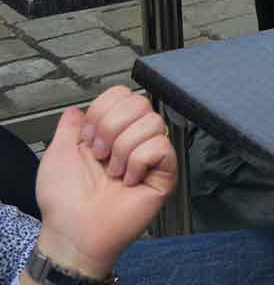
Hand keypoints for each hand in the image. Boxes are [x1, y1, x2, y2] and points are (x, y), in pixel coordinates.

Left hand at [33, 87, 174, 278]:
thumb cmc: (64, 199)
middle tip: (100, 156)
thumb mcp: (58, 153)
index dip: (102, 111)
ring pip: (152, 122)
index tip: (88, 139)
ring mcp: (151, 154)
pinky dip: (138, 162)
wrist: (74, 228)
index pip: (122, 94)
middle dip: (111, 128)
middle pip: (140, 102)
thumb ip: (69, 126)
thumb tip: (78, 109)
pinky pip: (161, 146)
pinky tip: (129, 180)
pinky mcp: (165, 172)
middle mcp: (133, 138)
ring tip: (114, 172)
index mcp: (110, 131)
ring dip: (123, 150)